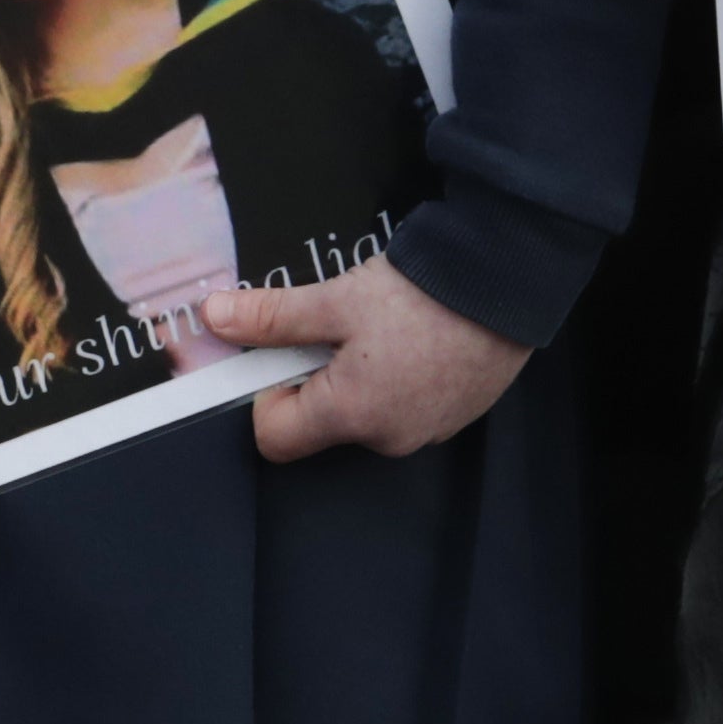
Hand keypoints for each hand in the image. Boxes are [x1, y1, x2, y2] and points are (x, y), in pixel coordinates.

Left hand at [201, 255, 527, 460]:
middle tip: (333, 325)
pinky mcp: (455, 415)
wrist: (507, 285)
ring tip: (379, 325)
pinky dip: (396, 376)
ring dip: (357, 374)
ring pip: (365, 412)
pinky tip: (412, 336)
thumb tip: (215, 318)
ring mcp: (427, 431)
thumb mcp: (337, 300)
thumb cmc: (423, 297)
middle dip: (315, 375)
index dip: (264, 395)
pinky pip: (404, 405)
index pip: (275, 437)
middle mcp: (388, 439)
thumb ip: (272, 316)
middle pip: (321, 422)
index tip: (279, 352)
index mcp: (352, 416)